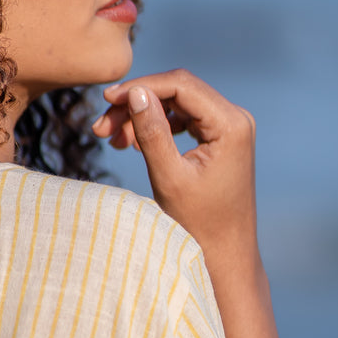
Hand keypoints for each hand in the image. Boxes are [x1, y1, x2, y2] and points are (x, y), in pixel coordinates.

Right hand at [92, 69, 258, 266]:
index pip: (181, 86)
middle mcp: (235, 118)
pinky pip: (183, 119)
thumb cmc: (199, 223)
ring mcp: (230, 126)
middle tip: (101, 127)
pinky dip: (157, 126)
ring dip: (143, 116)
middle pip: (178, 91)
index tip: (106, 99)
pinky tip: (133, 143)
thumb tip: (135, 92)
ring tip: (112, 140)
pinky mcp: (220, 137)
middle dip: (137, 103)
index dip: (141, 86)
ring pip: (177, 104)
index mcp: (231, 124)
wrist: (225, 252)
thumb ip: (152, 132)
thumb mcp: (169, 177)